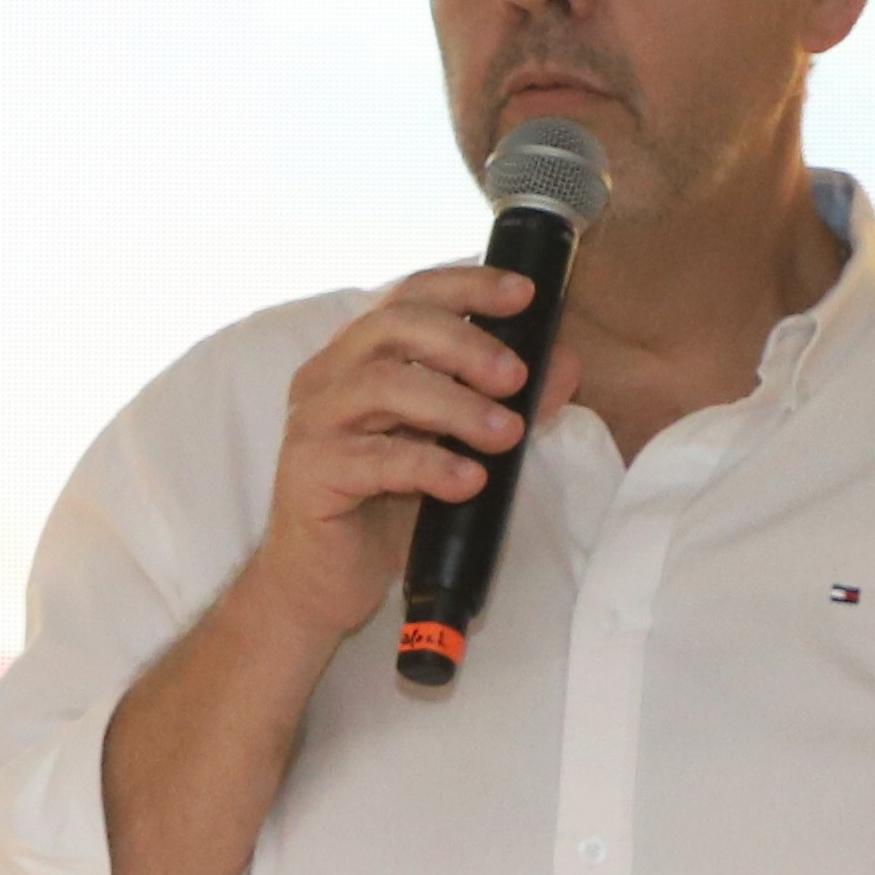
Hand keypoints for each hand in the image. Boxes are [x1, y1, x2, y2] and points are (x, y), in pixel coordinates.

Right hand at [93, 259, 561, 874]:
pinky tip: (468, 481)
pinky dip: (429, 464)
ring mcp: (312, 427)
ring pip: (385, 386)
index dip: (466, 285)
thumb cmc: (382, 512)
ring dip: (456, 405)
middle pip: (394, 328)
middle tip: (518, 376)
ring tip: (505, 436)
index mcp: (356, 359)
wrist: (318, 588)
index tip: (524, 295)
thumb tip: (565, 367)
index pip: (408, 296)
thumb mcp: (451, 448)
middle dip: (466, 343)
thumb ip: (501, 404)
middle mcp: (325, 380)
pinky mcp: (310, 477)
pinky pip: (374, 457)